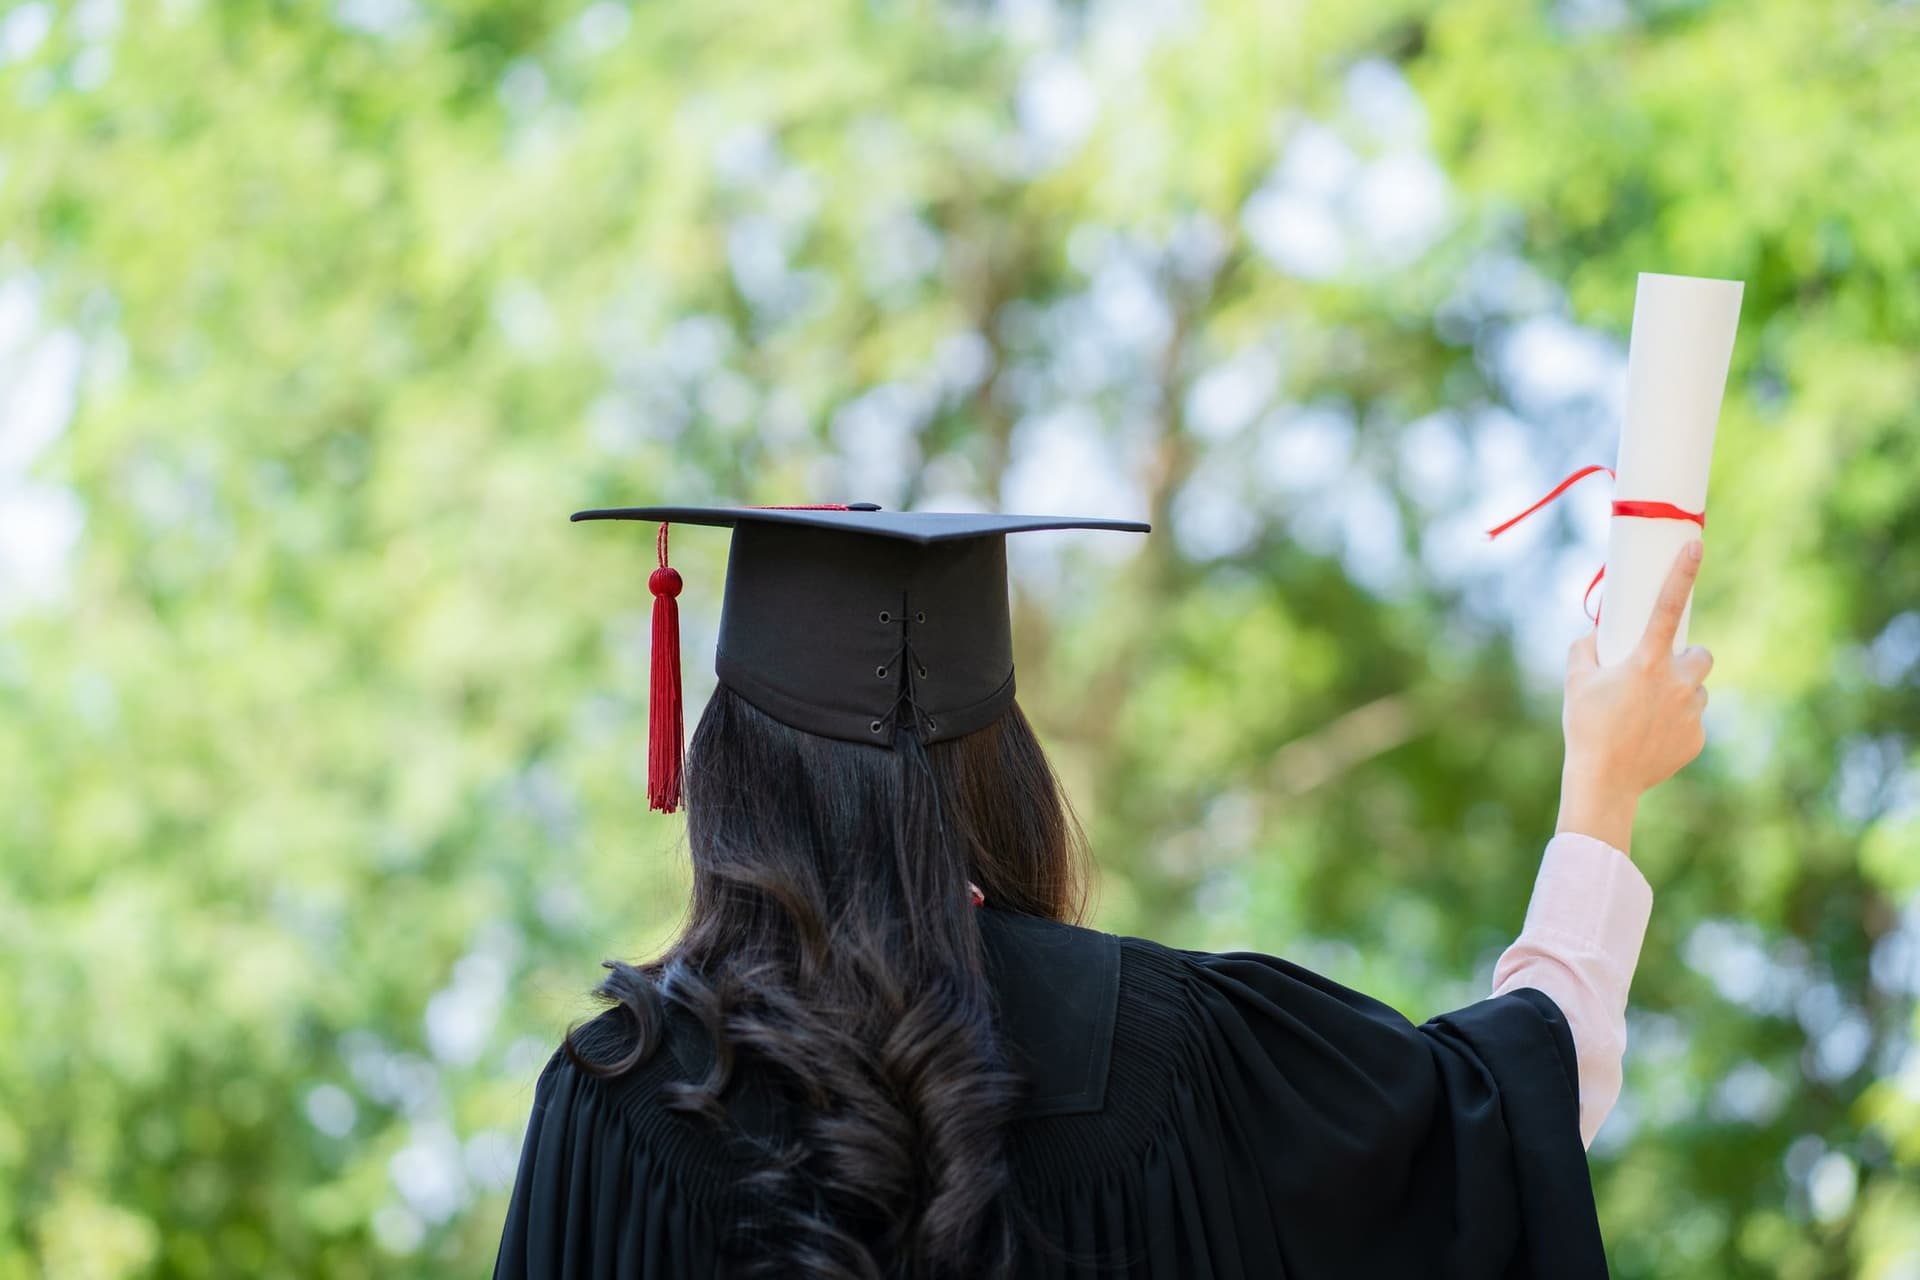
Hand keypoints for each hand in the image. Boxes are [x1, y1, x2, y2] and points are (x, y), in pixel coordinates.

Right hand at [1556, 541, 1712, 851]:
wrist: (1604, 781)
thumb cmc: (1585, 727)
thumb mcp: (1575, 681)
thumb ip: (1585, 649)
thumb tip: (1595, 633)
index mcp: (1645, 663)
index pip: (1667, 608)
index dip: (1682, 574)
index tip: (1697, 546)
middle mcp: (1676, 683)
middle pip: (1701, 655)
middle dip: (1687, 658)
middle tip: (1662, 671)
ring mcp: (1691, 712)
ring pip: (1698, 690)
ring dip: (1681, 692)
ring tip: (1648, 713)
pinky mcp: (1697, 738)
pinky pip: (1693, 720)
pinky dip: (1677, 724)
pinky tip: (1651, 738)